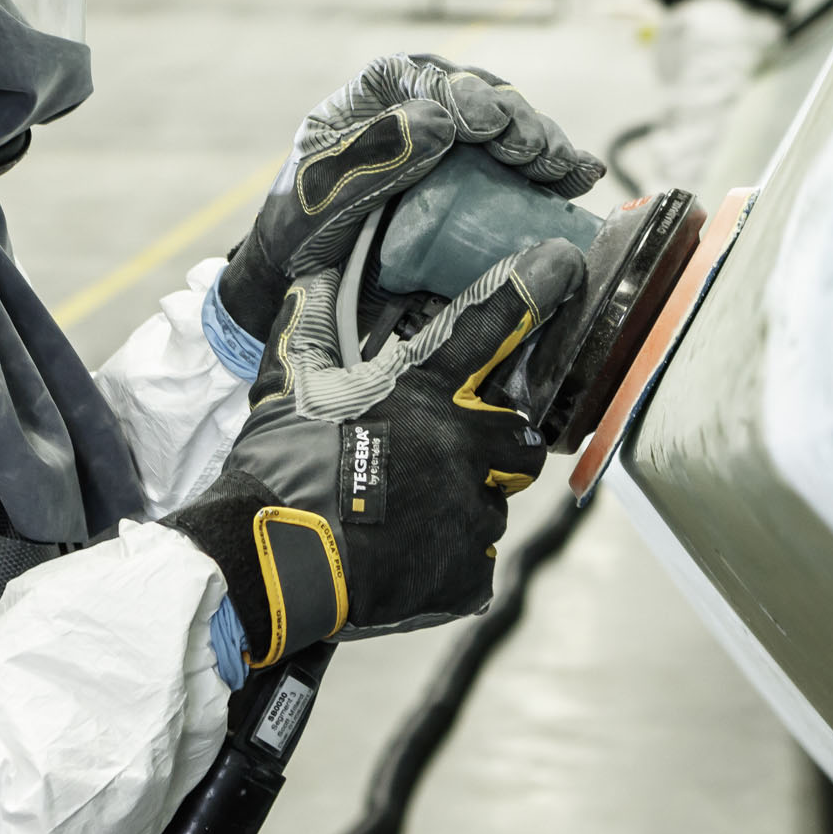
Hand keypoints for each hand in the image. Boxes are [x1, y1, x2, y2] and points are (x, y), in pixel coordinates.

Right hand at [169, 238, 587, 666]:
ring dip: (466, 504)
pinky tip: (409, 555)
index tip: (561, 265)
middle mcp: (462, 442)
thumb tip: (309, 277)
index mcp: (424, 390)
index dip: (532, 288)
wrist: (271, 558)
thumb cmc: (279, 468)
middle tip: (456, 453)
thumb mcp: (287, 386)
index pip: (491, 323)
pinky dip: (452, 561)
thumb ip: (308, 329)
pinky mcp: (466, 569)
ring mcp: (470, 509)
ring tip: (413, 514)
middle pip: (520, 434)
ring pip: (495, 502)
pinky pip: (477, 562)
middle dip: (499, 442)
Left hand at [215, 55, 599, 340]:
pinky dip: (557, 172)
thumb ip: (370, 156)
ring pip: (511, 130)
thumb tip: (440, 122)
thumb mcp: (318, 192)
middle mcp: (424, 111)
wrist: (306, 283)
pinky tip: (583, 176)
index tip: (481, 124)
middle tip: (530, 150)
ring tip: (564, 169)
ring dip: (543, 146)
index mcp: (375, 97)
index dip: (457, 91)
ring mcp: (459, 149)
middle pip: (480, 97)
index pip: (418, 75)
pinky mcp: (484, 187)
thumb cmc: (299, 230)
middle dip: (513, 120)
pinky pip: (525, 172)